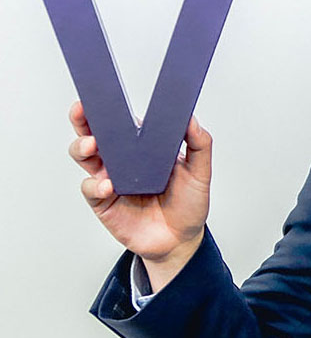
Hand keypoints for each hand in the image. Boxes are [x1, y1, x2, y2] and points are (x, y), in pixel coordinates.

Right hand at [68, 101, 209, 288]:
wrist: (181, 240)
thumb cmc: (188, 204)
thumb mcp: (200, 173)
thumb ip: (199, 145)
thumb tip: (191, 118)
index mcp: (142, 148)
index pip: (121, 123)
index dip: (109, 108)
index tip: (104, 96)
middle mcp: (121, 160)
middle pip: (94, 133)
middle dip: (84, 120)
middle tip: (84, 111)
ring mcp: (110, 179)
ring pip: (84, 156)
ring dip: (83, 147)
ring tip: (92, 146)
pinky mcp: (103, 202)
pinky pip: (91, 189)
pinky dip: (96, 185)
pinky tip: (108, 185)